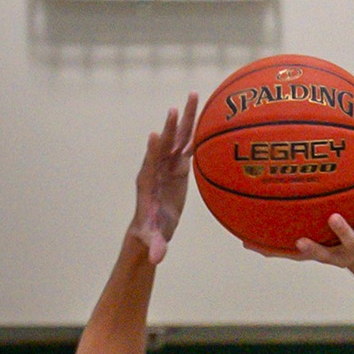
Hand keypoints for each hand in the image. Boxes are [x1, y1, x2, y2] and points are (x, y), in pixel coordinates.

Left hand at [125, 93, 198, 262]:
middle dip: (170, 127)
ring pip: (178, 137)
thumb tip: (157, 258)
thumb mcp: (153, 238)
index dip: (153, 150)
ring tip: (193, 95)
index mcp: (148, 181)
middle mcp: (156, 167)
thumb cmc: (151, 232)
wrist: (153, 227)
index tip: (156, 135)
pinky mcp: (179, 165)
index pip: (150, 162)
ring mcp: (168, 164)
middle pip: (164, 143)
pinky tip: (205, 112)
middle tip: (175, 108)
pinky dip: (195, 129)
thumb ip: (156, 246)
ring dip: (185, 118)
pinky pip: (188, 143)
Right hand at [253, 170, 353, 267]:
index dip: (312, 250)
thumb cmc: (331, 246)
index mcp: (337, 254)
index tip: (299, 242)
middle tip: (333, 218)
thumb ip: (279, 249)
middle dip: (343, 231)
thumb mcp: (310, 250)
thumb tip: (244, 243)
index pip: (322, 254)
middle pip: (351, 240)